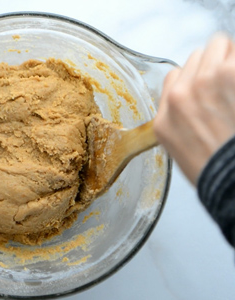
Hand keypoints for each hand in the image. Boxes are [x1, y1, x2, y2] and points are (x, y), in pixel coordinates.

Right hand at [154, 33, 234, 183]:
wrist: (234, 181)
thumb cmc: (218, 172)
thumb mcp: (182, 152)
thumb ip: (179, 121)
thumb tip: (193, 103)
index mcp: (164, 120)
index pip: (174, 76)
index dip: (194, 78)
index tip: (208, 87)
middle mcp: (179, 97)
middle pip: (196, 57)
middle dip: (213, 65)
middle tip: (229, 84)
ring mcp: (204, 84)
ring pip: (217, 45)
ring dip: (230, 57)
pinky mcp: (231, 75)